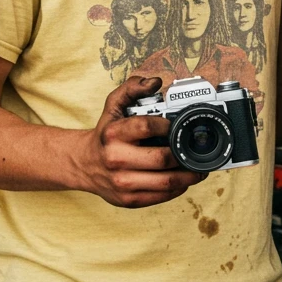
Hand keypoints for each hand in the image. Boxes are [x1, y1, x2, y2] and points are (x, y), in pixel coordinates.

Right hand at [74, 75, 205, 207]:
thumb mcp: (113, 106)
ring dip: (189, 176)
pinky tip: (183, 180)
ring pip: (167, 182)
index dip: (167, 125)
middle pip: (162, 159)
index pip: (146, 126)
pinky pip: (162, 196)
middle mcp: (116, 159)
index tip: (175, 125)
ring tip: (198, 169)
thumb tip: (155, 82)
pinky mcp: (129, 200)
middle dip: (184, 154)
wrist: (84, 164)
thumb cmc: (106, 134)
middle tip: (196, 150)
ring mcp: (122, 182)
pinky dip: (178, 188)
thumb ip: (132, 88)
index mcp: (113, 134)